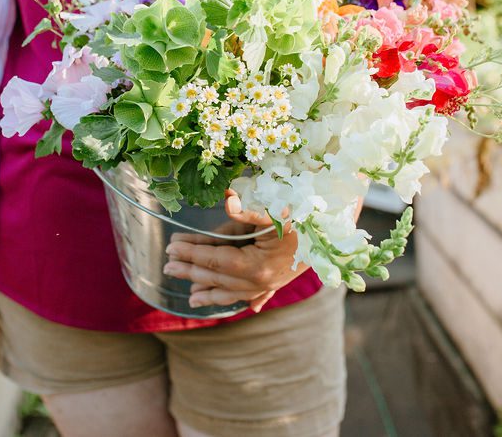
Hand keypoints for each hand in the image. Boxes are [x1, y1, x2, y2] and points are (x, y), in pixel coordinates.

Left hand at [163, 190, 306, 312]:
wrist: (334, 232)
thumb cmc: (305, 218)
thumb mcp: (277, 211)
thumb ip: (250, 210)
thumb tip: (229, 200)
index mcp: (257, 265)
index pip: (215, 259)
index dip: (191, 252)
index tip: (171, 247)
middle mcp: (261, 281)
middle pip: (217, 277)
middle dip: (191, 271)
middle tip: (167, 266)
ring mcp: (269, 285)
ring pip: (231, 293)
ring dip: (209, 293)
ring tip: (190, 297)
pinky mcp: (276, 284)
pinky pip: (249, 296)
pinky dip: (232, 298)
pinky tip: (221, 301)